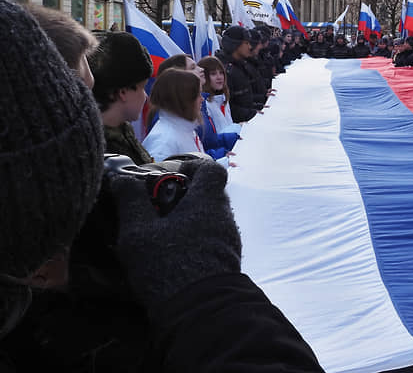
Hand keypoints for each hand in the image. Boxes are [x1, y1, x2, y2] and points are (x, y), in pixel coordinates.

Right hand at [110, 158, 241, 310]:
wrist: (199, 309)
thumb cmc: (168, 264)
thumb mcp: (139, 233)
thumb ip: (131, 202)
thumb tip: (122, 178)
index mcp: (208, 202)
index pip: (212, 169)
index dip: (194, 165)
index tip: (172, 173)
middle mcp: (224, 217)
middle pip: (210, 193)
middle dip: (186, 194)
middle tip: (158, 204)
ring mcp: (229, 240)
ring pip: (211, 217)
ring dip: (190, 218)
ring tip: (162, 231)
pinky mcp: (228, 260)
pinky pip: (213, 238)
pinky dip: (196, 237)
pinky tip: (174, 252)